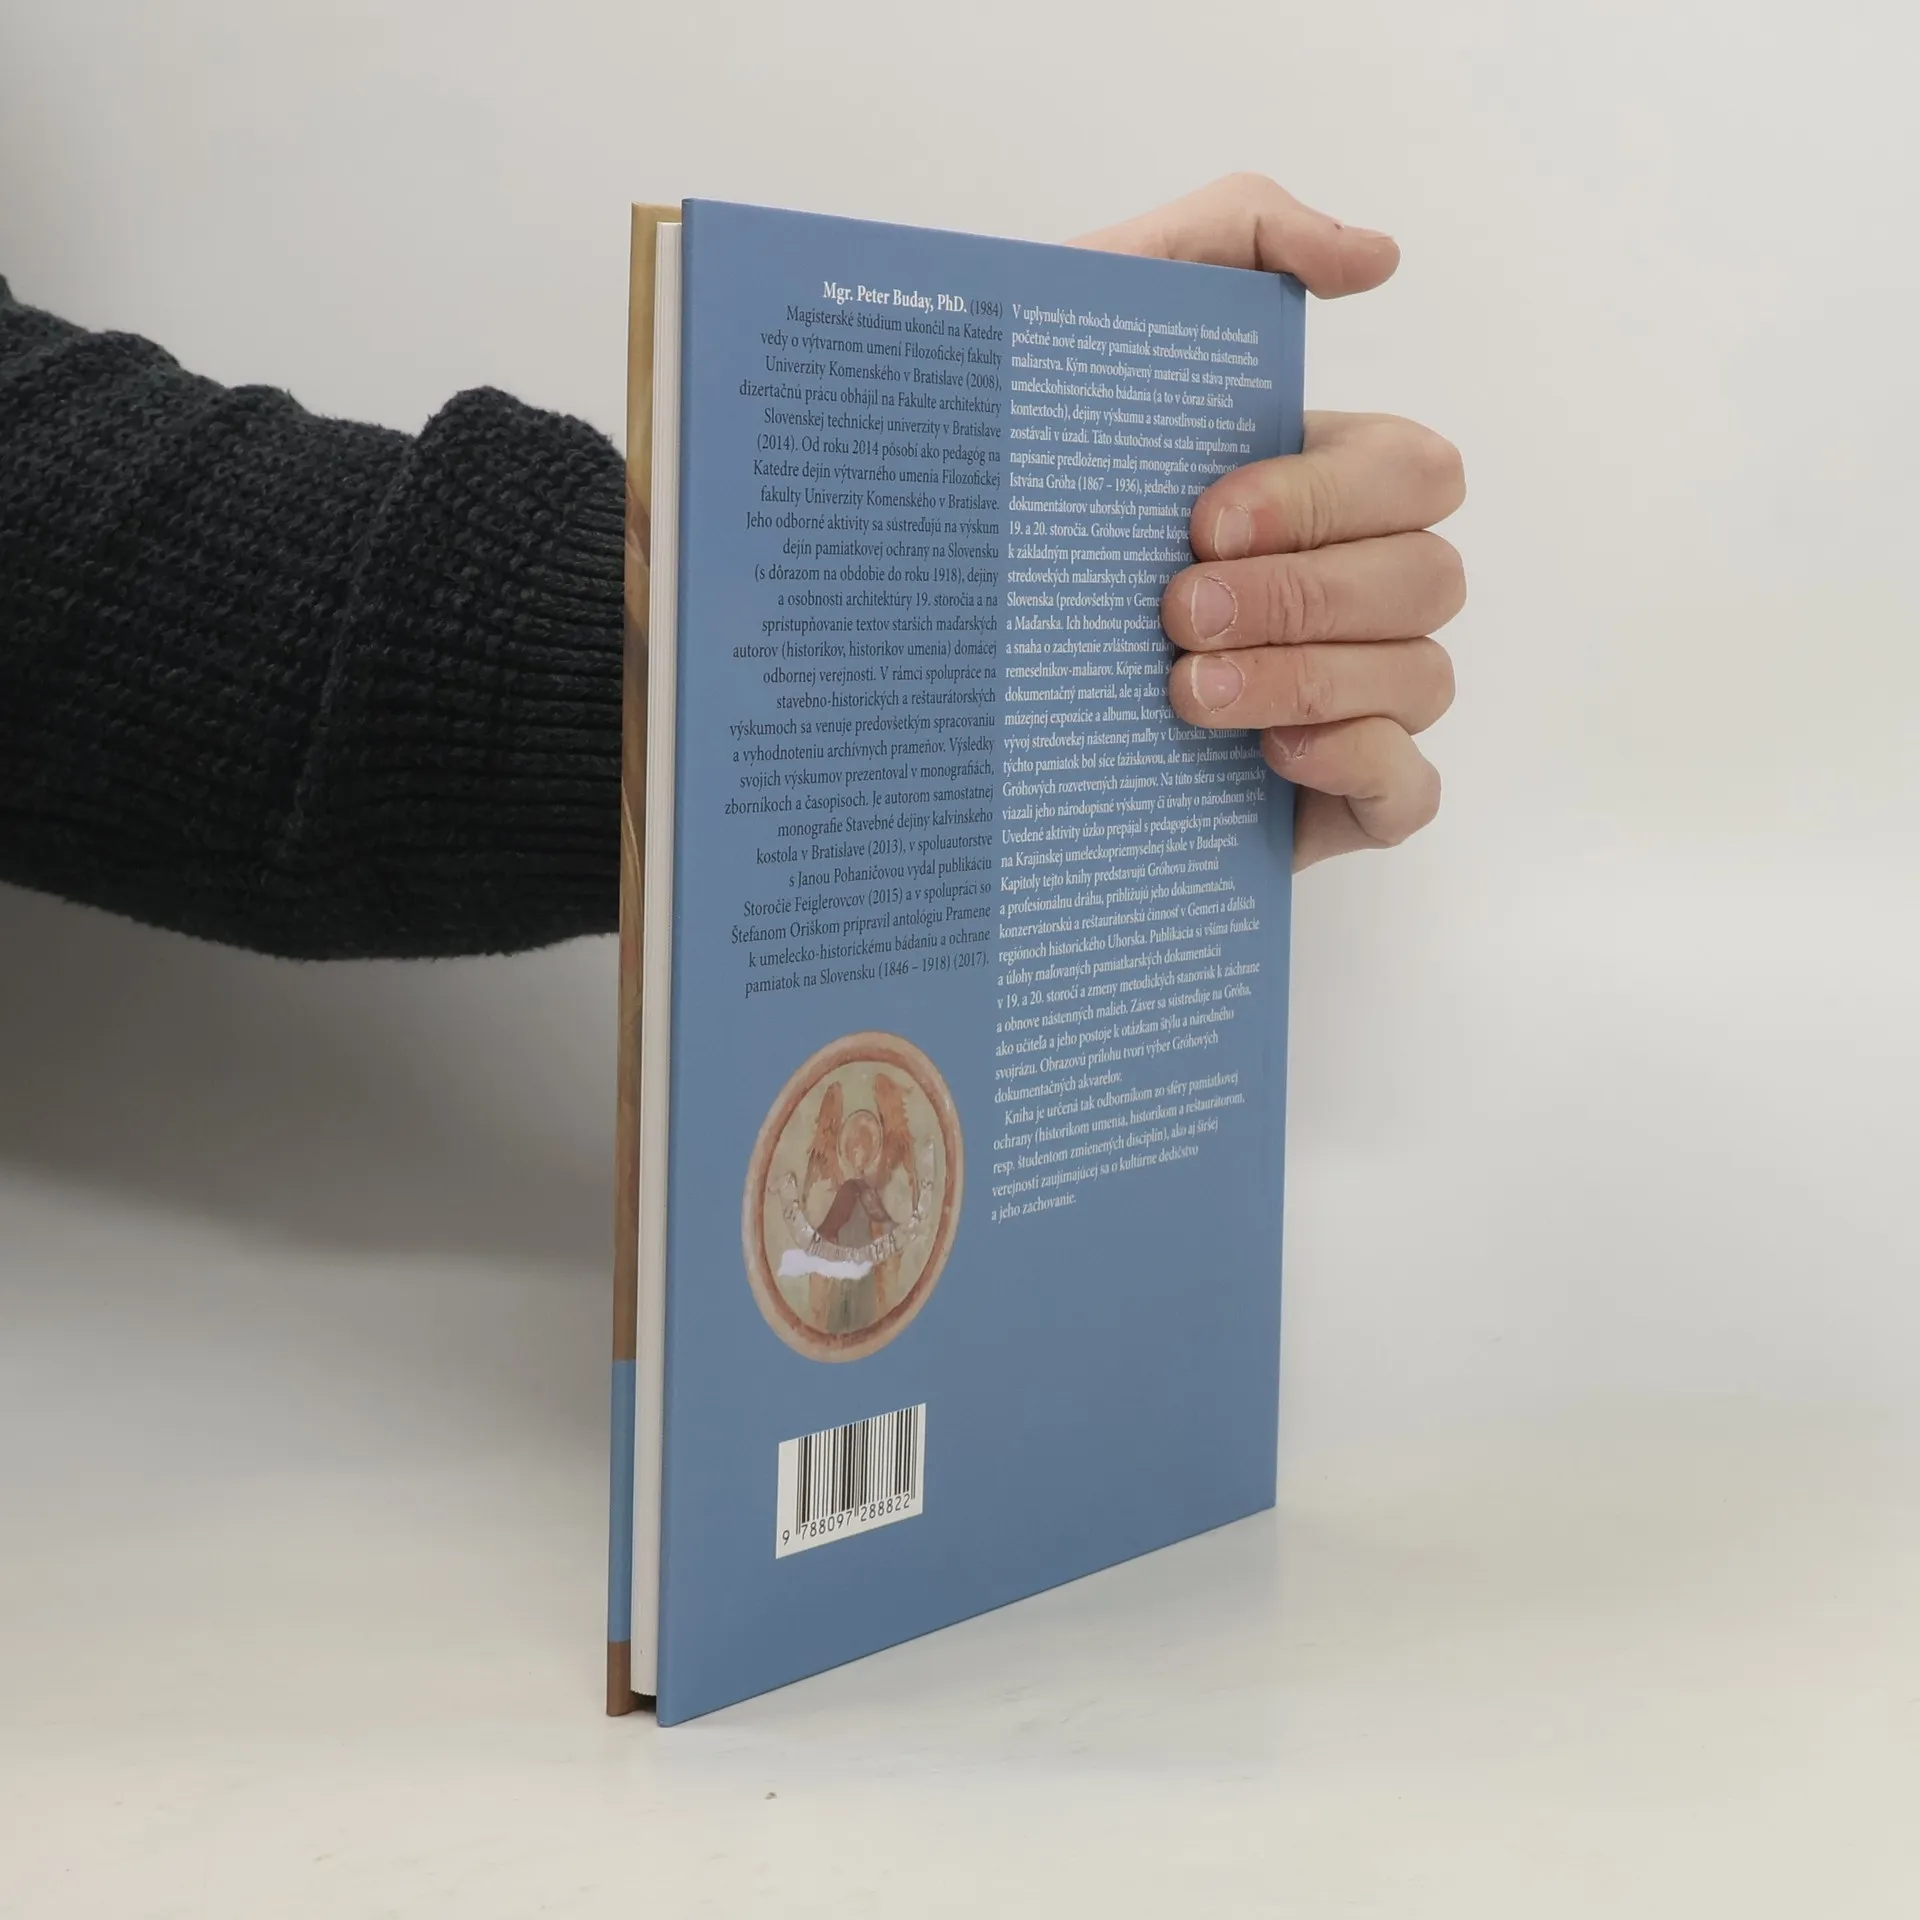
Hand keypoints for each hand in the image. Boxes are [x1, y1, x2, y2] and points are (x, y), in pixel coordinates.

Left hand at [1076, 176, 1465, 867]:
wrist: (923, 657)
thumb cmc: (1015, 488)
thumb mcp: (1094, 322)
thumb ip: (1230, 235)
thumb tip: (1375, 256)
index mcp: (1316, 489)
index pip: (1414, 474)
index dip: (1327, 498)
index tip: (1199, 521)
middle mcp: (1348, 589)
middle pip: (1429, 576)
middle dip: (1304, 595)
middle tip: (1176, 613)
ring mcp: (1352, 697)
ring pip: (1423, 675)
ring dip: (1310, 677)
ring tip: (1184, 694)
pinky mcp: (1332, 799)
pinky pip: (1412, 789)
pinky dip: (1361, 764)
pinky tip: (1270, 757)